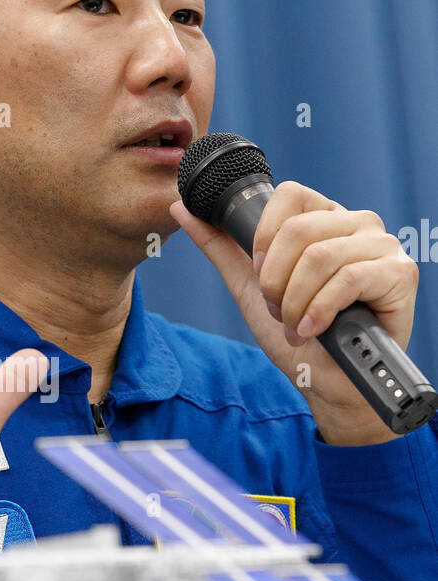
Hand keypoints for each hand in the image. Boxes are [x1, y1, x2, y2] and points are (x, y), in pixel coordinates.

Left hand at [169, 182, 418, 445]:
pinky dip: (320, 310)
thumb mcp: (250, 287)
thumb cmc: (297, 336)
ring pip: (321, 256)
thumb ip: (220, 246)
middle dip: (276, 280)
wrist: (325, 385)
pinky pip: (348, 279)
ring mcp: (383, 246)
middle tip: (278, 311)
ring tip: (296, 326)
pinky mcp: (400, 274)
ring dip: (296, 302)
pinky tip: (312, 330)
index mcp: (326, 219)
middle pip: (300, 228)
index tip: (259, 274)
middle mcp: (358, 224)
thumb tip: (180, 208)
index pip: (290, 195)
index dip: (264, 236)